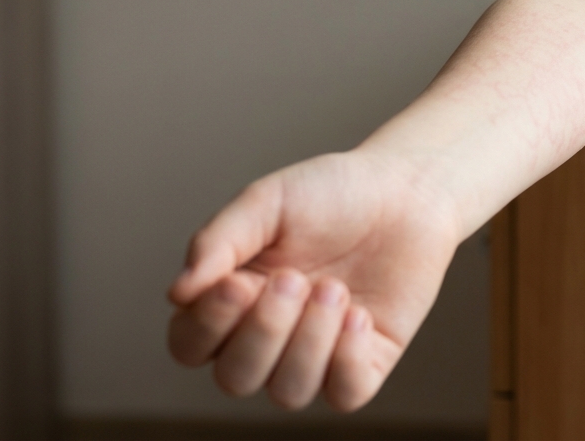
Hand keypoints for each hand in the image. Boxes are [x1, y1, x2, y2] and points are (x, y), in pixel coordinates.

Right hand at [166, 150, 457, 410]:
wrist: (406, 189)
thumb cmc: (331, 193)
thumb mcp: (267, 203)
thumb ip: (219, 241)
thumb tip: (178, 292)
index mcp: (232, 300)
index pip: (189, 344)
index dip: (207, 325)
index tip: (238, 283)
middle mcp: (269, 337)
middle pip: (236, 378)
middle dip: (264, 331)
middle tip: (295, 278)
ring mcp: (318, 353)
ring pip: (289, 392)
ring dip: (308, 342)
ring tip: (335, 288)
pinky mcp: (367, 361)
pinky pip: (345, 394)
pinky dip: (347, 359)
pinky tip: (359, 315)